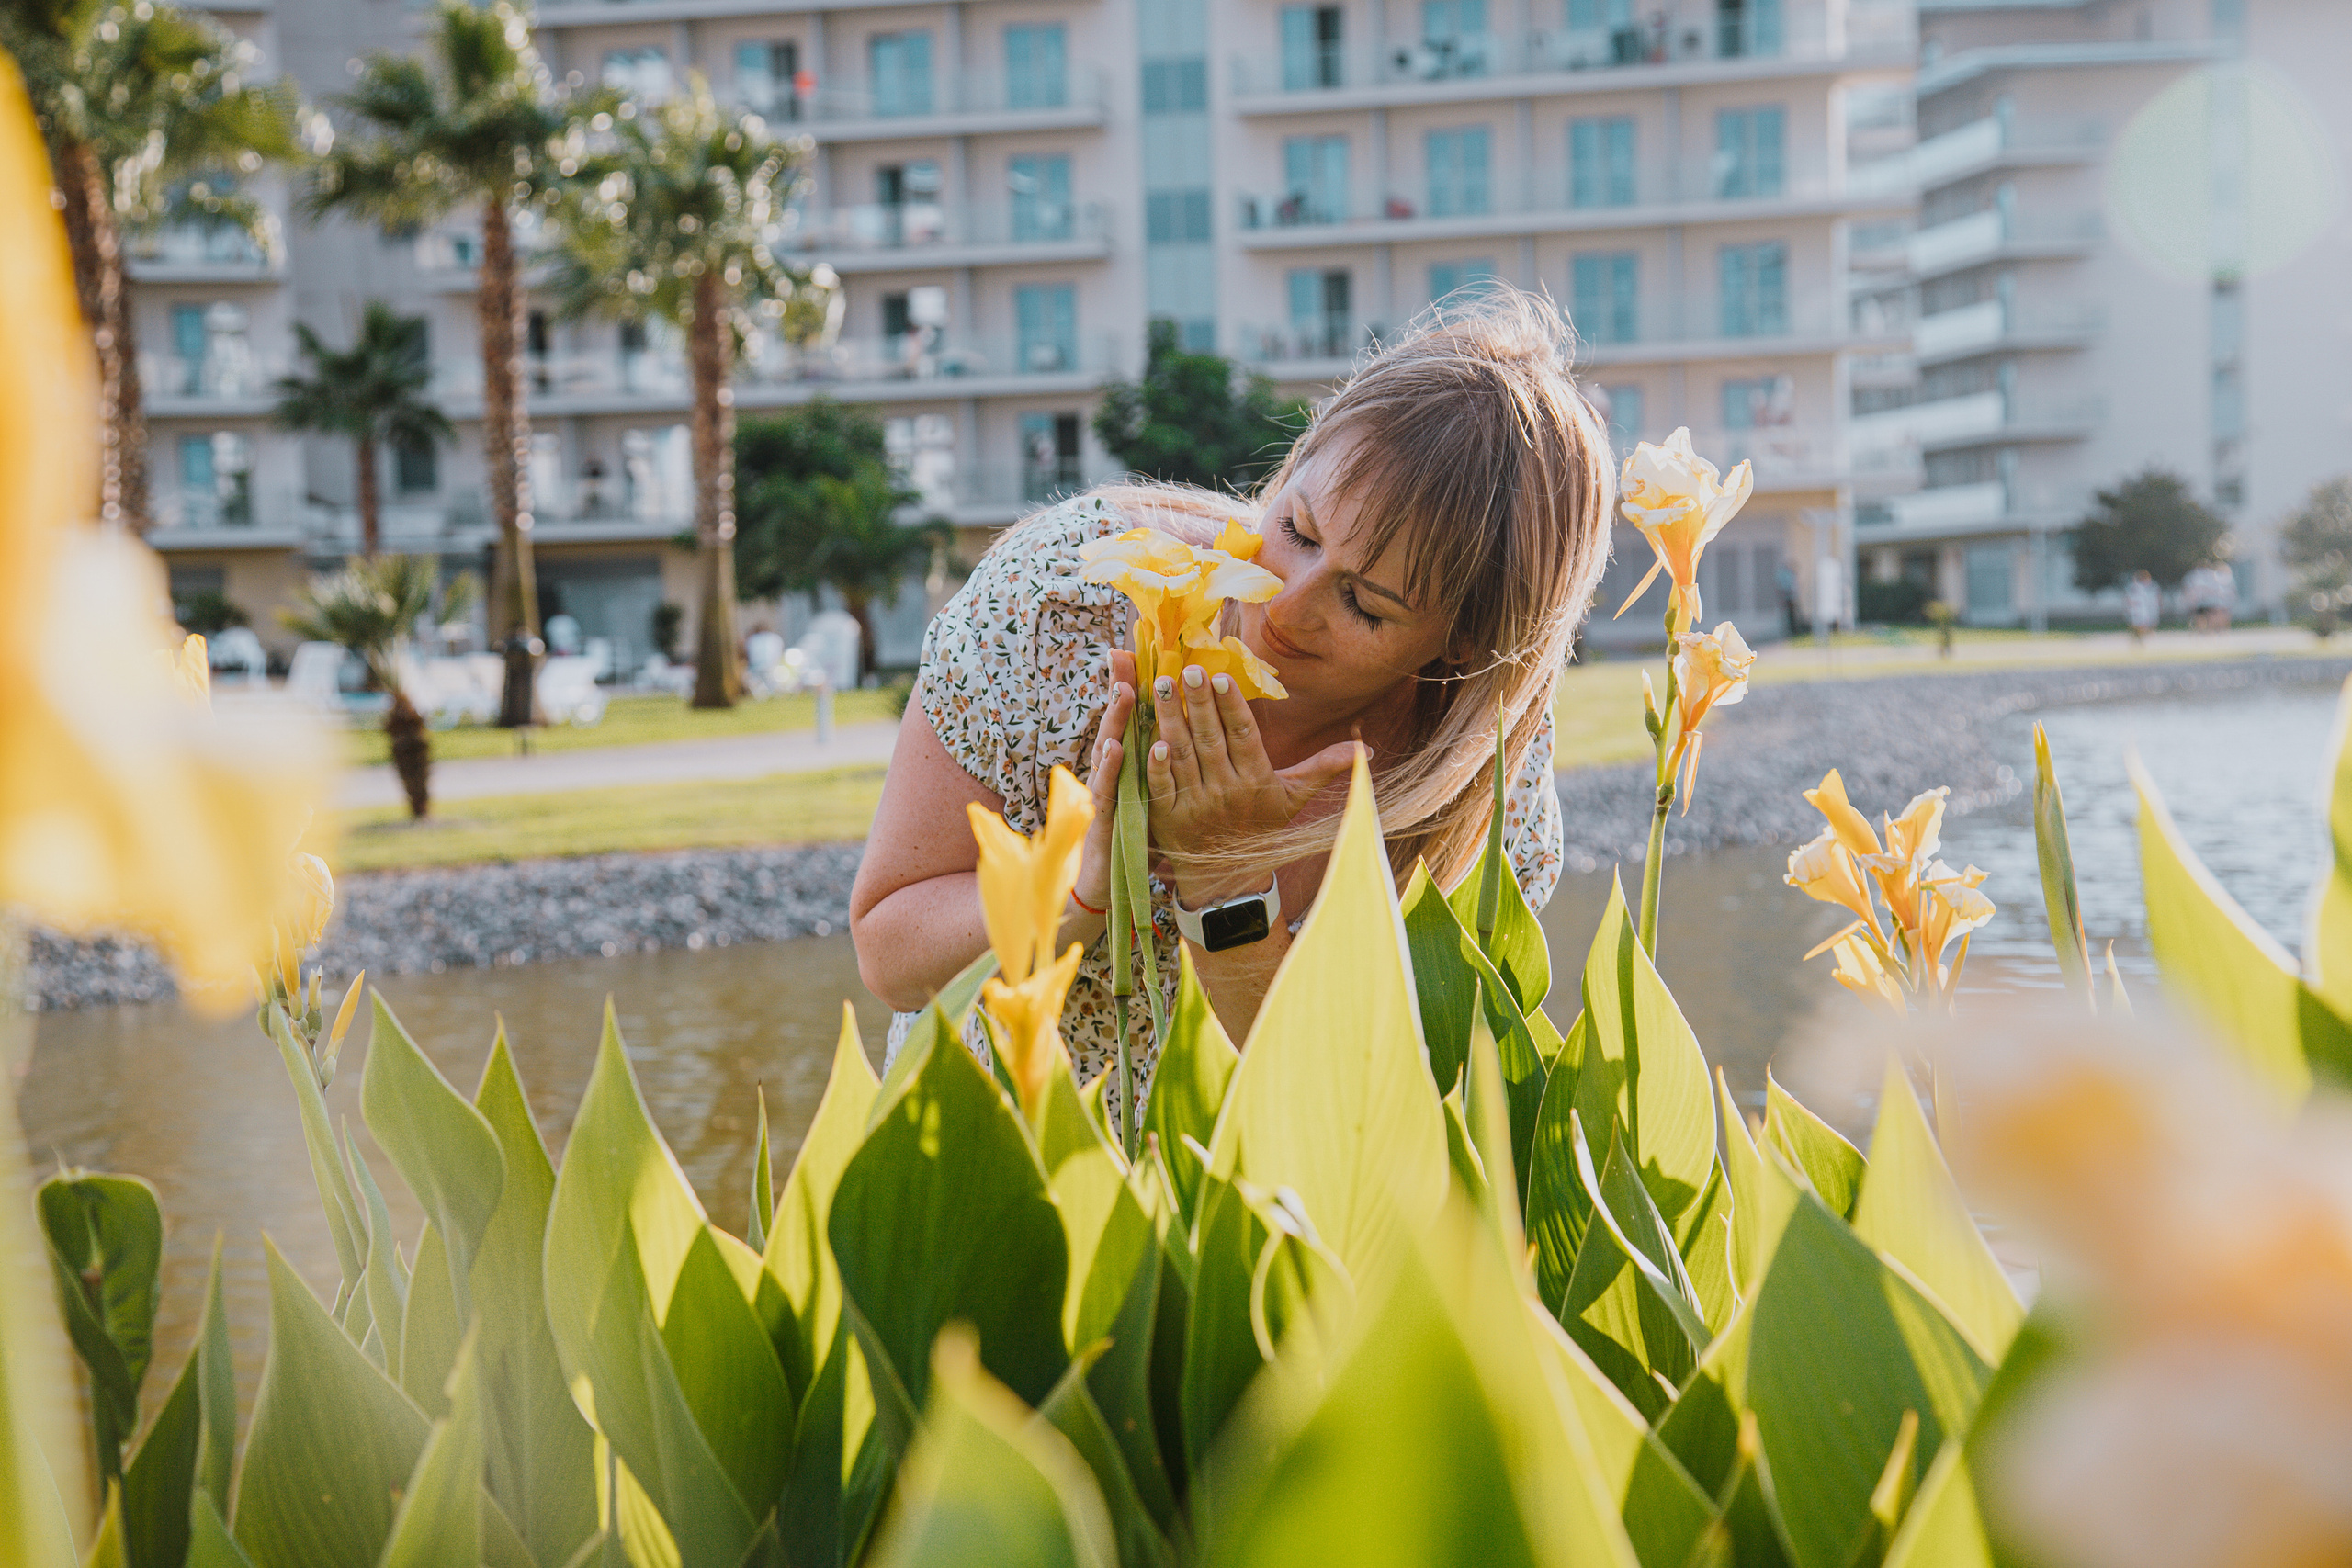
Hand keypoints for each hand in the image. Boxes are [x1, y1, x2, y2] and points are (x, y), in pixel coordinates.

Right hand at [1070, 651, 1137, 917]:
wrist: (1102, 885)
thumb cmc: (1125, 838)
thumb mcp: (1142, 796)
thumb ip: (1151, 765)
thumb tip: (1168, 734)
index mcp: (1125, 769)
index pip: (1129, 723)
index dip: (1130, 690)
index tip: (1136, 655)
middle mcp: (1109, 775)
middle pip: (1115, 727)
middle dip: (1119, 692)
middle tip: (1126, 659)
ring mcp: (1101, 795)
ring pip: (1107, 753)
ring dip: (1114, 722)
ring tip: (1123, 692)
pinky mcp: (1100, 820)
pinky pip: (1106, 791)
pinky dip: (1108, 769)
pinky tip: (1114, 748)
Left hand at [1147, 663, 1361, 904]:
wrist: (1228, 879)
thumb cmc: (1262, 828)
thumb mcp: (1295, 798)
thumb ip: (1325, 767)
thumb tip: (1366, 749)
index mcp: (1256, 781)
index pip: (1244, 737)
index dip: (1233, 707)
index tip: (1223, 677)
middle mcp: (1227, 792)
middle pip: (1212, 739)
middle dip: (1199, 702)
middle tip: (1187, 669)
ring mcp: (1196, 806)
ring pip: (1184, 755)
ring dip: (1171, 719)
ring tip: (1162, 685)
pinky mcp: (1169, 819)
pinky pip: (1162, 788)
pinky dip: (1157, 766)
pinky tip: (1152, 739)